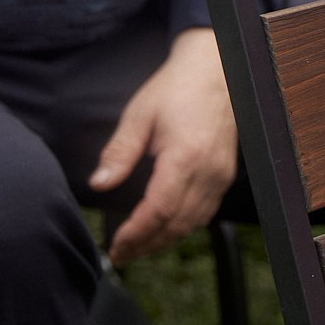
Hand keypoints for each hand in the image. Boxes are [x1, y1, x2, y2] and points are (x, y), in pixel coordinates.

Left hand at [89, 29, 236, 262]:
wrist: (215, 68)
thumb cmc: (177, 87)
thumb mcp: (139, 115)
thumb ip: (119, 152)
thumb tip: (99, 184)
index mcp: (186, 156)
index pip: (161, 210)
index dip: (137, 234)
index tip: (115, 246)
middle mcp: (209, 170)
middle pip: (179, 224)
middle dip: (148, 245)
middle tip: (120, 256)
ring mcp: (221, 173)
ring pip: (195, 222)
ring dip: (166, 240)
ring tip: (138, 248)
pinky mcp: (225, 172)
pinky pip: (206, 210)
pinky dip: (184, 226)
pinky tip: (165, 228)